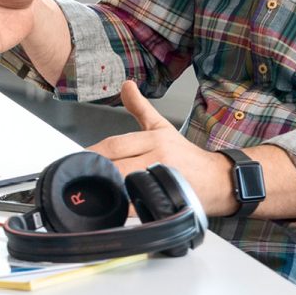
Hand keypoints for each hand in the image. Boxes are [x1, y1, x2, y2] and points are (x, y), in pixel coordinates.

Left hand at [87, 81, 234, 214]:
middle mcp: (158, 157)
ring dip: (105, 189)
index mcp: (154, 139)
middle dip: (95, 171)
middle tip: (77, 177)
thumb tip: (125, 86)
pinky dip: (122, 208)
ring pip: (124, 185)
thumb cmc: (187, 157)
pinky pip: (136, 206)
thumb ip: (140, 108)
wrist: (218, 180)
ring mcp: (162, 180)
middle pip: (116, 165)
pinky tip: (110, 208)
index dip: (92, 152)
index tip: (77, 158)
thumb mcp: (163, 128)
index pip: (114, 144)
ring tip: (89, 192)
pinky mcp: (166, 200)